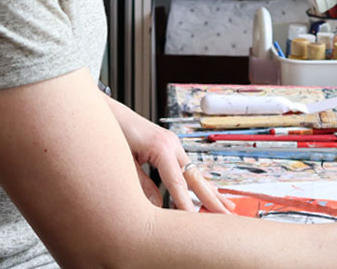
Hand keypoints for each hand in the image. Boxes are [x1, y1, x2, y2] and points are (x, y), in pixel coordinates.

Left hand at [104, 96, 234, 214]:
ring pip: (195, 172)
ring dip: (209, 191)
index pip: (178, 184)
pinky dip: (199, 182)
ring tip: (226, 208)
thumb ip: (141, 185)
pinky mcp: (170, 147)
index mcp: (161, 147)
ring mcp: (173, 144)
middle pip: (195, 176)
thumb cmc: (114, 131)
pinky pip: (188, 168)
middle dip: (210, 198)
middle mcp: (171, 144)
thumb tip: (157, 207)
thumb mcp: (124, 161)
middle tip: (225, 216)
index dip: (186, 206)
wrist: (110, 111)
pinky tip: (209, 192)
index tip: (195, 223)